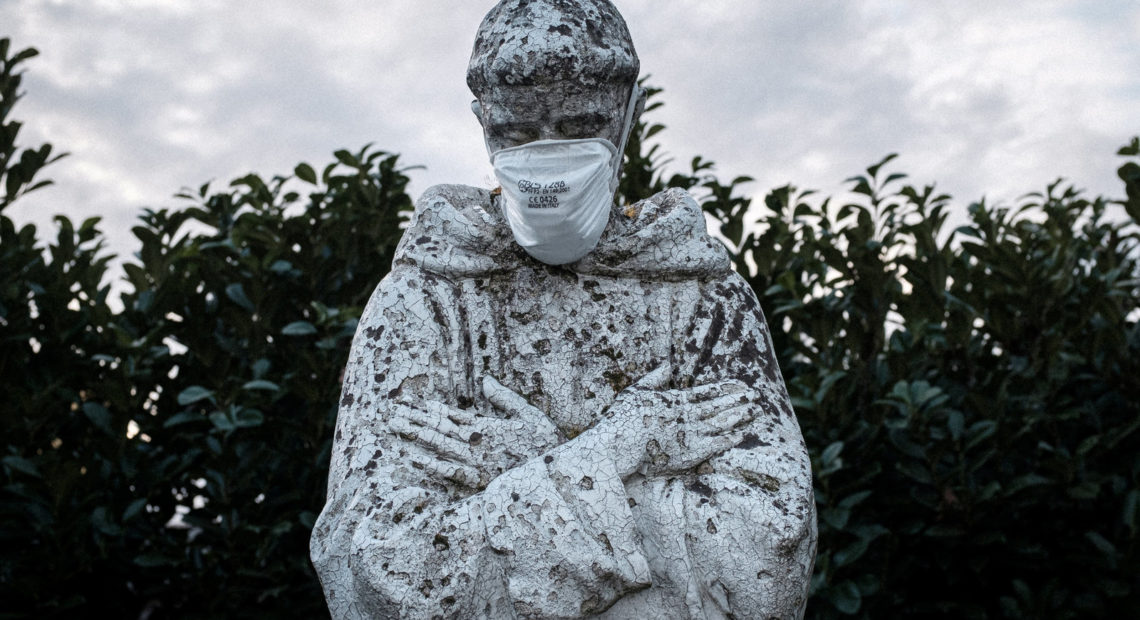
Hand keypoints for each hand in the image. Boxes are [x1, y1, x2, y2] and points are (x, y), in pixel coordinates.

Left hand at [389, 377, 561, 489]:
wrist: (555, 480)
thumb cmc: (546, 445)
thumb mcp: (530, 415)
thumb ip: (506, 399)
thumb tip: (486, 379)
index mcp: (491, 427)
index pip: (455, 416)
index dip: (433, 409)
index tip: (414, 402)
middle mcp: (479, 444)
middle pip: (441, 429)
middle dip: (416, 420)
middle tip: (393, 412)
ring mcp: (476, 463)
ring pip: (440, 446)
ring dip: (417, 436)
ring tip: (397, 427)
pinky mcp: (478, 481)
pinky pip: (449, 472)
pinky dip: (430, 464)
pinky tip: (413, 456)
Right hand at [591, 366, 757, 478]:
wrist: (620, 446)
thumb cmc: (623, 418)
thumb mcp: (636, 391)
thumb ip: (654, 378)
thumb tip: (667, 364)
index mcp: (676, 399)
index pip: (707, 392)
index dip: (726, 389)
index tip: (741, 385)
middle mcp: (688, 415)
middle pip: (719, 406)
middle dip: (739, 400)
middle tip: (756, 395)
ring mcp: (691, 433)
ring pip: (722, 422)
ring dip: (739, 416)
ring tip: (756, 410)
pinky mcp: (692, 452)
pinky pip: (716, 444)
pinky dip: (730, 438)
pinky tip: (742, 433)